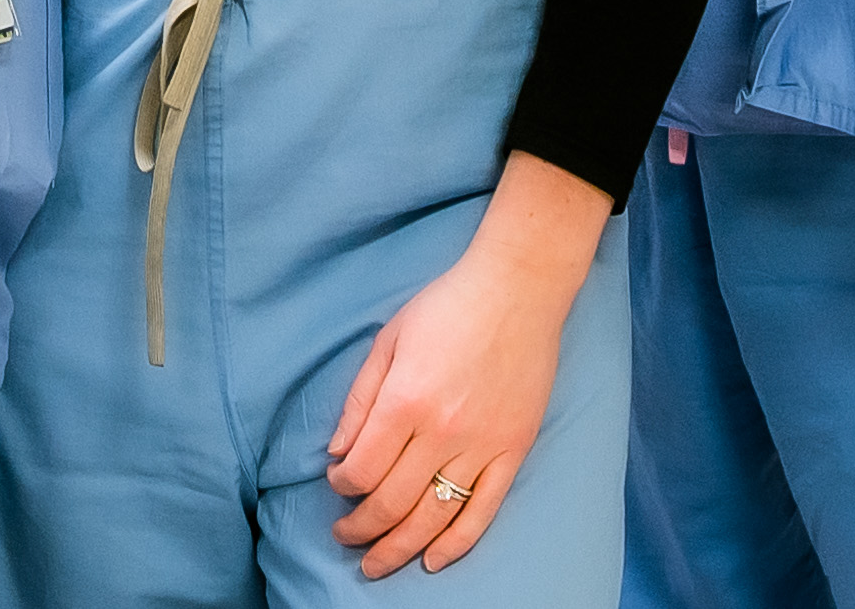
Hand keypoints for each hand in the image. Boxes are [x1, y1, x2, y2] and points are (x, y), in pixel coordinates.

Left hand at [323, 154, 611, 576]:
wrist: (518, 291)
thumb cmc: (447, 308)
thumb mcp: (387, 341)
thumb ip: (359, 400)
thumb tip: (336, 453)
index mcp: (405, 401)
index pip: (361, 469)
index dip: (341, 486)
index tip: (337, 482)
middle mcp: (442, 432)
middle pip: (392, 503)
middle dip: (360, 528)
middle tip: (345, 537)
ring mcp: (482, 446)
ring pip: (434, 518)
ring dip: (399, 547)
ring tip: (376, 562)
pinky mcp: (513, 452)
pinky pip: (483, 511)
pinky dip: (456, 544)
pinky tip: (432, 561)